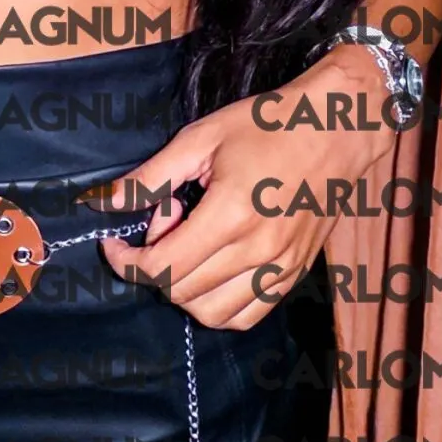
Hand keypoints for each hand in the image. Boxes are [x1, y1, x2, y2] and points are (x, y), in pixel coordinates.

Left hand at [97, 50, 399, 330]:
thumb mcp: (200, 139)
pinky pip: (246, 316)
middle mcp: (257, 251)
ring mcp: (280, 268)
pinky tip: (214, 269)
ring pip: (211, 314)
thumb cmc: (268, 125)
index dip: (125, 261)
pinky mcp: (294, 275)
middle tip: (167, 221)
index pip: (161, 268)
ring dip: (183, 289)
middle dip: (154, 264)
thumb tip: (104, 202)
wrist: (336, 129)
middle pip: (180, 292)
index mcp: (230, 215)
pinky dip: (218, 305)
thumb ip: (149, 177)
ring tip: (191, 245)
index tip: (114, 243)